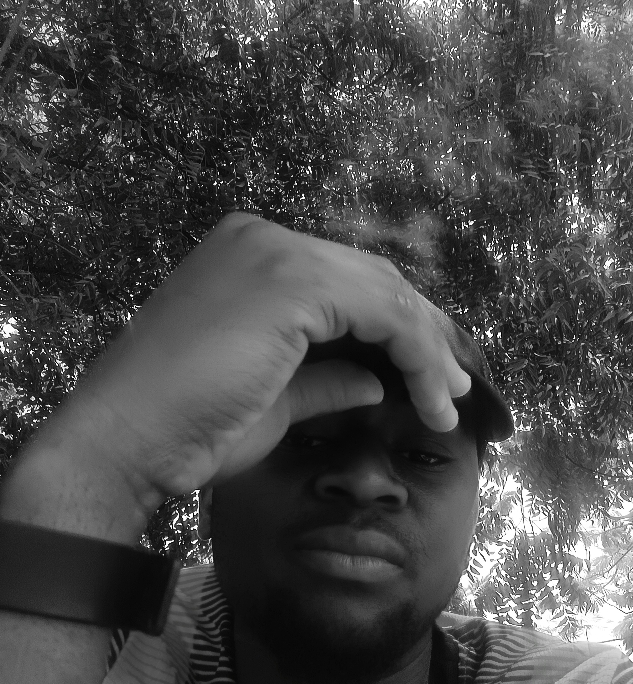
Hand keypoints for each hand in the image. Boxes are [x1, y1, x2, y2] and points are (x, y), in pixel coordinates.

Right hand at [32, 214, 471, 518]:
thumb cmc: (188, 428)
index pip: (347, 283)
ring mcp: (276, 252)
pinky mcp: (291, 280)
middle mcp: (264, 241)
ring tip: (449, 401)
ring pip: (386, 292)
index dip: (399, 328)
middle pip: (374, 280)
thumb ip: (327, 380)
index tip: (432, 378)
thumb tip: (376, 380)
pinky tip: (431, 398)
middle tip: (453, 389)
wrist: (127, 442)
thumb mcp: (274, 400)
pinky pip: (383, 311)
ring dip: (427, 349)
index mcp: (251, 258)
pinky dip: (417, 354)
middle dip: (423, 336)